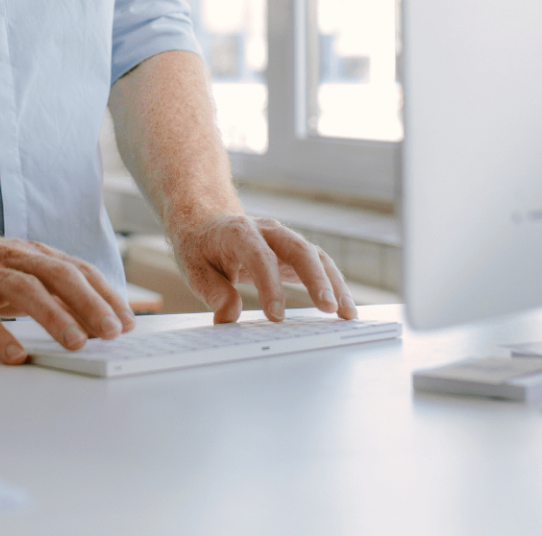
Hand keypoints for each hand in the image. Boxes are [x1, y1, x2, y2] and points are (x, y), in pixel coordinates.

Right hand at [0, 218, 135, 364]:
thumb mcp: (15, 270)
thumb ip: (49, 291)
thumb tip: (90, 321)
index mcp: (30, 253)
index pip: (77, 269)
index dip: (106, 294)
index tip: (128, 321)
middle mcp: (11, 258)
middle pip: (58, 275)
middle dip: (90, 304)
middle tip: (112, 333)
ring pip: (24, 289)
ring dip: (54, 316)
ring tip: (76, 344)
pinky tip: (15, 354)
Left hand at [170, 213, 356, 322]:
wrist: (206, 223)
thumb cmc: (201, 248)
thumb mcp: (195, 269)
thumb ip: (213, 292)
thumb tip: (228, 318)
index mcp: (238, 232)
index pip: (259, 257)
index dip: (270, 286)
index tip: (276, 317)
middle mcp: (267, 230)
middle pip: (298, 249)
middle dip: (316, 279)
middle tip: (328, 309)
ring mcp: (284, 238)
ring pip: (315, 255)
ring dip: (334, 283)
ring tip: (347, 313)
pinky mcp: (294, 251)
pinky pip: (320, 264)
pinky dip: (334, 284)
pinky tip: (345, 308)